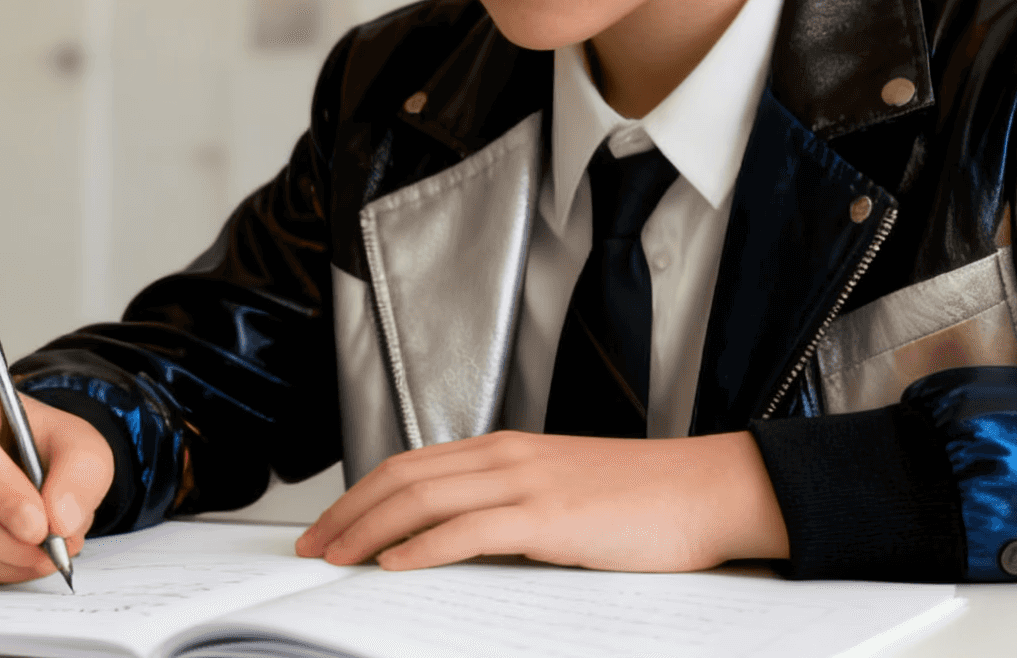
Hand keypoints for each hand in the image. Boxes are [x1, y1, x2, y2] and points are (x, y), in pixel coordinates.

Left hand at [296, 430, 789, 572]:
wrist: (705, 490)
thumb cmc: (645, 500)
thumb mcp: (564, 494)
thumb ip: (511, 510)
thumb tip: (459, 545)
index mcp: (510, 450)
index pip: (414, 463)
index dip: (362, 494)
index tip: (330, 524)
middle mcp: (509, 457)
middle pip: (404, 476)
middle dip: (348, 513)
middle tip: (312, 547)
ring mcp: (527, 483)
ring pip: (423, 498)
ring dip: (369, 530)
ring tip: (337, 558)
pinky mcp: (548, 517)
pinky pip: (468, 530)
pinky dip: (422, 548)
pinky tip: (397, 566)